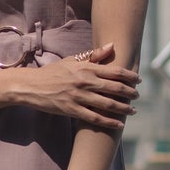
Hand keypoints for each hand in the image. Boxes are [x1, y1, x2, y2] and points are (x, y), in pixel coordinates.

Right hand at [19, 42, 138, 131]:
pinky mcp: (72, 110)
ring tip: (132, 110)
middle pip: (115, 88)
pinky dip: (109, 122)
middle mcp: (84, 81)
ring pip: (107, 104)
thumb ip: (93, 55)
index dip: (130, 76)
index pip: (115, 71)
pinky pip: (95, 118)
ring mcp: (78, 96)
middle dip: (130, 93)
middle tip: (138, 96)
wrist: (31, 86)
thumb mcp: (72, 60)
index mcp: (86, 68)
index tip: (139, 80)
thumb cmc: (53, 72)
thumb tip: (112, 46)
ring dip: (123, 108)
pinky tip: (119, 124)